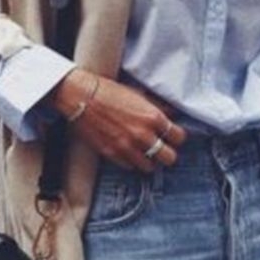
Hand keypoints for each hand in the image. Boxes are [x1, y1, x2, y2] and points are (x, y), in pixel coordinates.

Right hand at [51, 69, 186, 170]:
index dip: (176, 137)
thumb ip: (157, 106)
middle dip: (167, 153)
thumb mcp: (138, 94)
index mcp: (153, 117)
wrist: (81, 97)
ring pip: (150, 167)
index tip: (171, 136)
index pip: (179, 137)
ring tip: (143, 152)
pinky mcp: (113, 154)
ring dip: (149, 160)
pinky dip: (131, 161)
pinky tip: (127, 151)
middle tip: (160, 148)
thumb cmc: (108, 92)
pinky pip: (130, 166)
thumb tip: (171, 114)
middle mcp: (143, 135)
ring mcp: (128, 147)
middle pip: (170, 158)